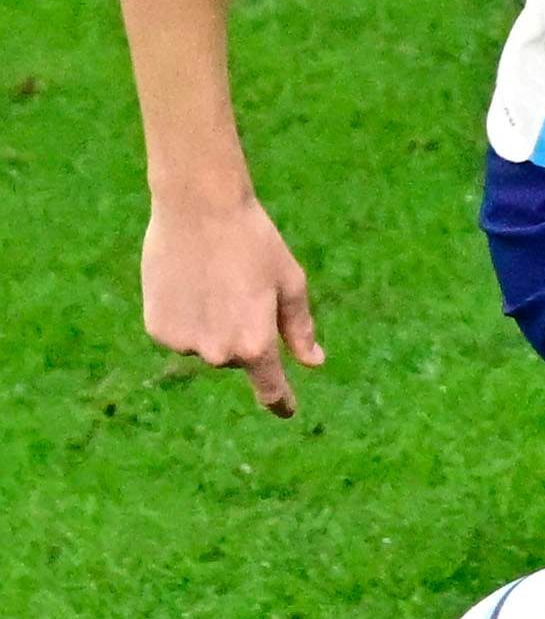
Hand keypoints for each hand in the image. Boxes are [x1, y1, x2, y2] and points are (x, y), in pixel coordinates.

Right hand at [143, 194, 323, 414]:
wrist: (197, 208)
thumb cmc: (254, 243)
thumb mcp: (289, 284)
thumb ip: (299, 330)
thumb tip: (313, 363)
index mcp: (256, 345)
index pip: (269, 388)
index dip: (280, 401)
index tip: (286, 410)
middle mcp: (217, 352)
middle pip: (239, 358)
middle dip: (246, 332)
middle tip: (241, 289)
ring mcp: (183, 344)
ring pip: (207, 345)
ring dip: (214, 325)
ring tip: (212, 281)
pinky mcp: (157, 329)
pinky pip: (181, 334)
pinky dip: (186, 316)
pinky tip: (187, 284)